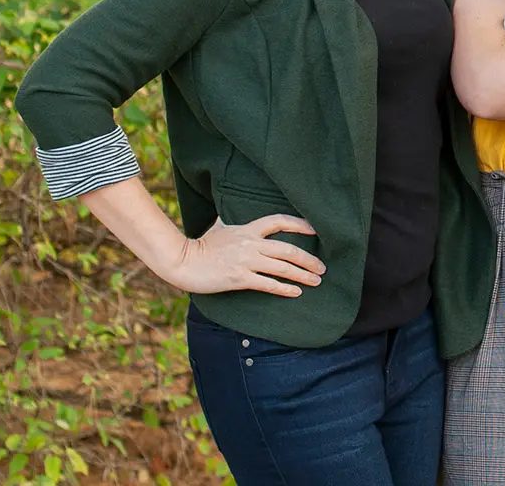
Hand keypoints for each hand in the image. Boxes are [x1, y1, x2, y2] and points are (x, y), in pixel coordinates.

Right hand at [164, 215, 325, 297]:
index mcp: (247, 229)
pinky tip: (296, 292)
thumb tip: (226, 212)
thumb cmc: (200, 246)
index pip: (279, 221)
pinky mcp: (239, 278)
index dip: (299, 224)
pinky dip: (284, 288)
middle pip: (288, 249)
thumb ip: (228, 221)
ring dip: (302, 275)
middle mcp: (250, 243)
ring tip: (316, 281)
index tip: (315, 230)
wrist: (182, 262)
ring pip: (282, 267)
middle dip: (308, 259)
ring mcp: (246, 261)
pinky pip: (268, 283)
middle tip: (322, 268)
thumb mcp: (217, 227)